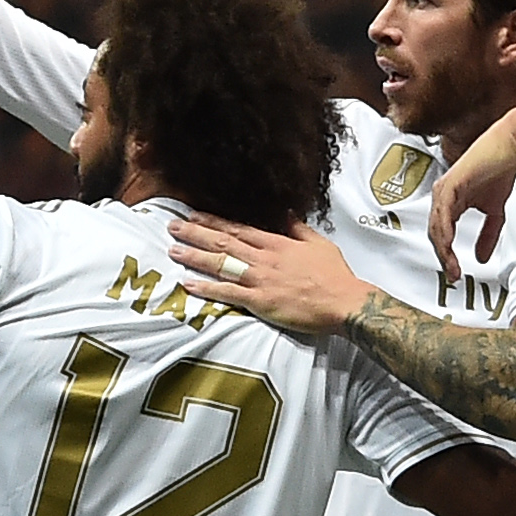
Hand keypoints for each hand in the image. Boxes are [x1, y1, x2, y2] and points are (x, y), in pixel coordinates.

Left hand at [169, 212, 374, 334]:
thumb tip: (286, 213)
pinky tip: (188, 284)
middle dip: (196, 232)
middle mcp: (264, 258)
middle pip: (224, 241)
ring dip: (195, 256)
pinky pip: (227, 293)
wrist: (343, 301)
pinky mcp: (260, 301)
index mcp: (278, 243)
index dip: (215, 221)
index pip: (239, 228)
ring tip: (173, 249)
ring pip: (221, 263)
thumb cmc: (334, 276)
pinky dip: (207, 288)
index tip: (195, 214)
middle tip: (172, 226)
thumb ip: (298, 228)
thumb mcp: (318, 243)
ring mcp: (260, 279)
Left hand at [429, 114, 515, 273]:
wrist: (514, 145)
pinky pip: (443, 213)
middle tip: (452, 275)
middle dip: (443, 257)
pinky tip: (449, 245)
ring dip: (443, 249)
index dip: (446, 256)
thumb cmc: (504, 171)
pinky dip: (445, 232)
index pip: (442, 235)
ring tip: (452, 266)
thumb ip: (487, 235)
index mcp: (450, 202)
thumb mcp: (496, 212)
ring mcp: (444, 190)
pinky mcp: (450, 184)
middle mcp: (443, 197)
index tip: (455, 274)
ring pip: (436, 227)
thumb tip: (480, 259)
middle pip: (435, 234)